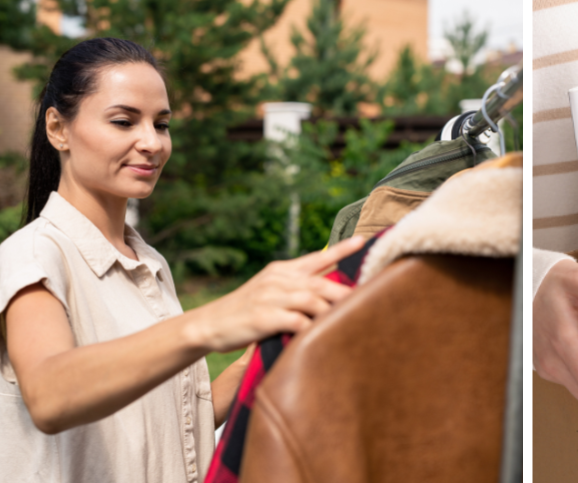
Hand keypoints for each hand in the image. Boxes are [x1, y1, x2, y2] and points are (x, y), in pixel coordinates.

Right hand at [183, 236, 365, 352]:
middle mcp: (278, 280)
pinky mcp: (263, 318)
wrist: (208, 324)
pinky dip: (312, 328)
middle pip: (321, 283)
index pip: (317, 257)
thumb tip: (330, 289)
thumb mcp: (270, 291)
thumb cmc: (245, 311)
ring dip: (332, 312)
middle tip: (369, 303)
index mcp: (282, 271)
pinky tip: (322, 336)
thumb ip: (297, 287)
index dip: (341, 250)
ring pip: (312, 300)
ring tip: (350, 322)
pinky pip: (297, 321)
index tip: (363, 241)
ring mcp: (270, 298)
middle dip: (346, 293)